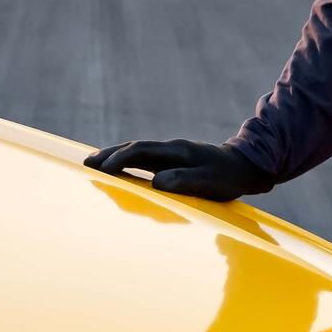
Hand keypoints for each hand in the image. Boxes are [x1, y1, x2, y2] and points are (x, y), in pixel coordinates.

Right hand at [83, 138, 273, 201]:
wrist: (246, 166)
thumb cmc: (228, 177)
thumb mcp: (210, 182)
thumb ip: (185, 181)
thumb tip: (157, 183)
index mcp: (177, 152)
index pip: (141, 151)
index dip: (119, 159)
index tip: (102, 170)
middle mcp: (171, 149)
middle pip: (133, 148)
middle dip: (108, 155)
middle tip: (85, 165)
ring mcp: (171, 153)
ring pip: (136, 152)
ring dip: (114, 158)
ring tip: (93, 166)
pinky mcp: (172, 160)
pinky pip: (144, 159)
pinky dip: (126, 162)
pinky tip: (118, 171)